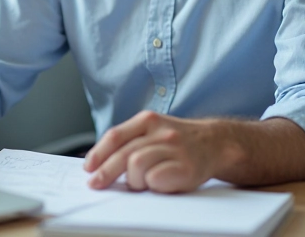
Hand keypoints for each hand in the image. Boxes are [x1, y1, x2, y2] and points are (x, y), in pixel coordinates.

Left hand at [83, 111, 220, 192]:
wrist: (215, 144)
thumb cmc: (177, 142)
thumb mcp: (153, 131)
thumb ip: (130, 141)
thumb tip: (97, 161)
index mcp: (148, 120)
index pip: (116, 135)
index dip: (99, 153)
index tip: (89, 168)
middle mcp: (162, 132)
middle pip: (124, 154)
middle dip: (106, 172)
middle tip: (97, 184)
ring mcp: (175, 149)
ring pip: (137, 165)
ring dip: (133, 180)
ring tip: (139, 183)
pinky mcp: (186, 168)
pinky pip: (156, 179)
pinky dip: (150, 184)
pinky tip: (156, 184)